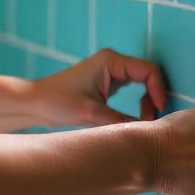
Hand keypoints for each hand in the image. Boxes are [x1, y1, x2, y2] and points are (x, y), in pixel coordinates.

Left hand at [33, 48, 167, 127]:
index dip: (159, 90)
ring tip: (142, 122)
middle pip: (148, 76)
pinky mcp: (107, 83)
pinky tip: (135, 119)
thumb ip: (121, 121)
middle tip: (150, 121)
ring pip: (142, 84)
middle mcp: (113, 62)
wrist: (35, 103)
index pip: (148, 71)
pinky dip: (138, 104)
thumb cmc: (59, 102)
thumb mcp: (92, 113)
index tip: (158, 113)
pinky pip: (133, 90)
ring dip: (146, 102)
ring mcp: (110, 72)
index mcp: (111, 60)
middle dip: (153, 98)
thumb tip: (148, 133)